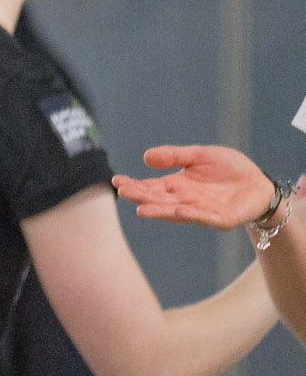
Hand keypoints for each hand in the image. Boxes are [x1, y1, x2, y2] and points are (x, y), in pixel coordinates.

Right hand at [113, 144, 275, 229]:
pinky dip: (190, 215)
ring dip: (159, 211)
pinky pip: (203, 217)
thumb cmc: (230, 169)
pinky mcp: (220, 219)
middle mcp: (184, 201)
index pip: (150, 187)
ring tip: (141, 208)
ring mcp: (201, 212)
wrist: (259, 183)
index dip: (134, 185)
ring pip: (175, 212)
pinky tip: (177, 210)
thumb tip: (145, 157)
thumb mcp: (200, 156)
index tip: (117, 180)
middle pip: (158, 200)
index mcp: (177, 186)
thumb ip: (175, 156)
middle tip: (123, 192)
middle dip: (141, 197)